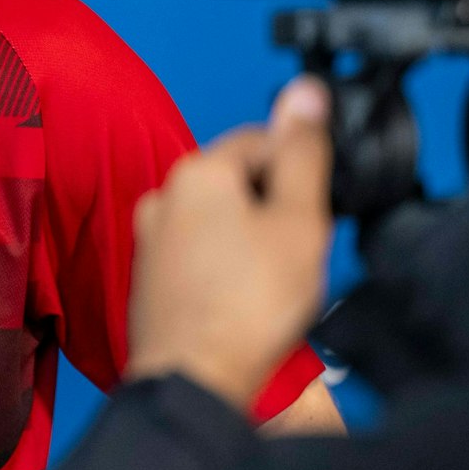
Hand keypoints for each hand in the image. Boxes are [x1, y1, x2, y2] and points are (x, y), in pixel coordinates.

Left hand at [124, 76, 334, 409]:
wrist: (194, 379)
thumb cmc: (249, 304)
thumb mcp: (297, 218)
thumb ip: (303, 153)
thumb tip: (304, 90)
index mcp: (196, 171)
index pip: (262, 140)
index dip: (300, 168)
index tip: (318, 207)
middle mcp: (163, 196)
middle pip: (237, 182)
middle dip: (274, 207)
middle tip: (300, 250)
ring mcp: (150, 239)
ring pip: (218, 221)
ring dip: (250, 240)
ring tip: (275, 282)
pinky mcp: (149, 279)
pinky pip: (199, 256)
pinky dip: (225, 268)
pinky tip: (244, 300)